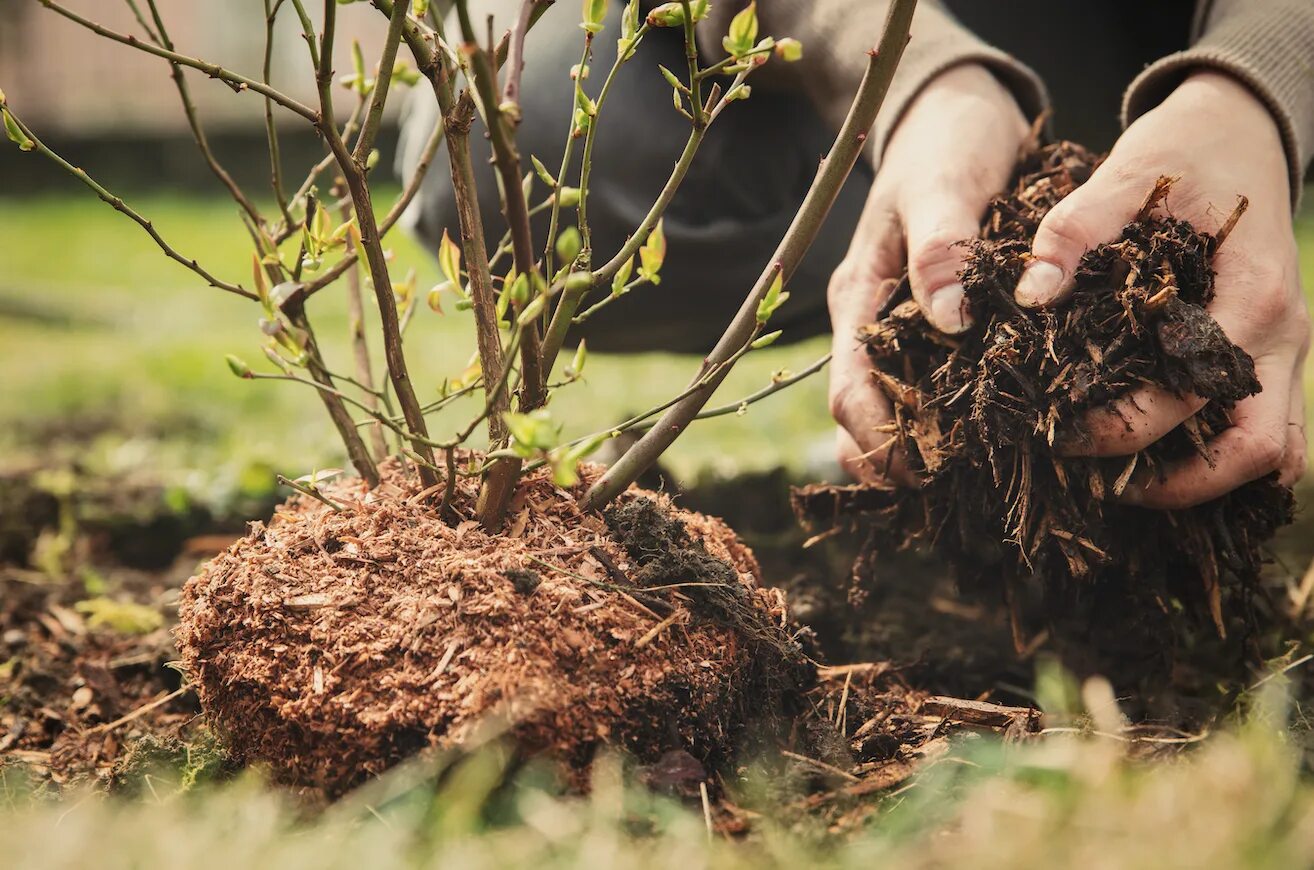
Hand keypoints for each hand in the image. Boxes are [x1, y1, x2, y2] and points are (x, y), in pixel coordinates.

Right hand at [828, 64, 1028, 482]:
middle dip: (893, 459)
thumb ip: (942, 248)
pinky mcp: (936, 325)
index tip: (921, 470)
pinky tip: (989, 437)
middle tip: (948, 490)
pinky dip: (949, 418)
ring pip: (894, 408)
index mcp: (860, 297)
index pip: (849, 389)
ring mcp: (901, 326)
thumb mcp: (944, 185)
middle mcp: (873, 322)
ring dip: (919, 447)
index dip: (876, 439)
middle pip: (862, 415)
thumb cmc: (946, 143)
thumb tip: (949, 322)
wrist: (957, 112)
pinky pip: (932, 384)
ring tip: (969, 478)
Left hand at [1014, 72, 1308, 506]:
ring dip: (1206, 482)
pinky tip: (1155, 462)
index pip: (1193, 395)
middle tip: (1098, 483)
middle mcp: (1281, 337)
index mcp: (1252, 296)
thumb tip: (1032, 293)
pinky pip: (1265, 432)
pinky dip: (1220, 459)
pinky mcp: (1270, 357)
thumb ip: (1076, 229)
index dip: (1125, 428)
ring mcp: (1285, 352)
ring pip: (1272, 454)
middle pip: (1257, 451)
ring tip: (1124, 484)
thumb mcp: (1128, 173)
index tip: (1060, 433)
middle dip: (1177, 484)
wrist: (1242, 130)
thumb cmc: (1185, 152)